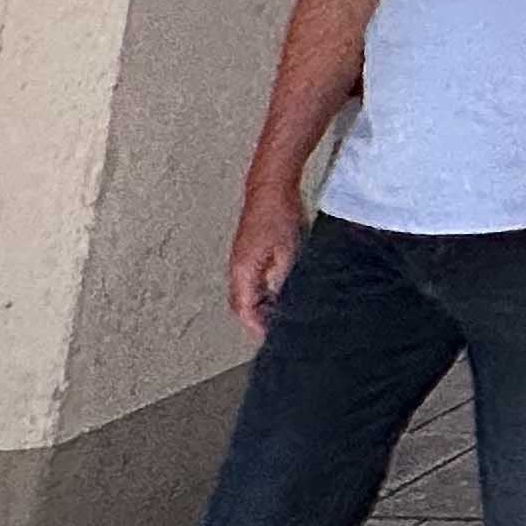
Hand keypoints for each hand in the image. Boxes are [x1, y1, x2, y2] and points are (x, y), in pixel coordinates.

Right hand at [226, 187, 305, 338]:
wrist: (271, 187)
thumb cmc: (278, 214)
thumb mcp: (288, 251)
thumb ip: (282, 279)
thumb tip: (282, 300)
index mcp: (243, 271)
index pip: (244, 310)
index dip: (257, 327)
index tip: (270, 338)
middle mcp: (237, 268)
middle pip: (242, 305)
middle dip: (257, 320)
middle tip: (277, 329)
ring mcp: (241, 260)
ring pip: (246, 293)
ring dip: (260, 305)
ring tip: (281, 312)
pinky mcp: (248, 252)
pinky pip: (251, 279)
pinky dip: (262, 290)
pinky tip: (280, 289)